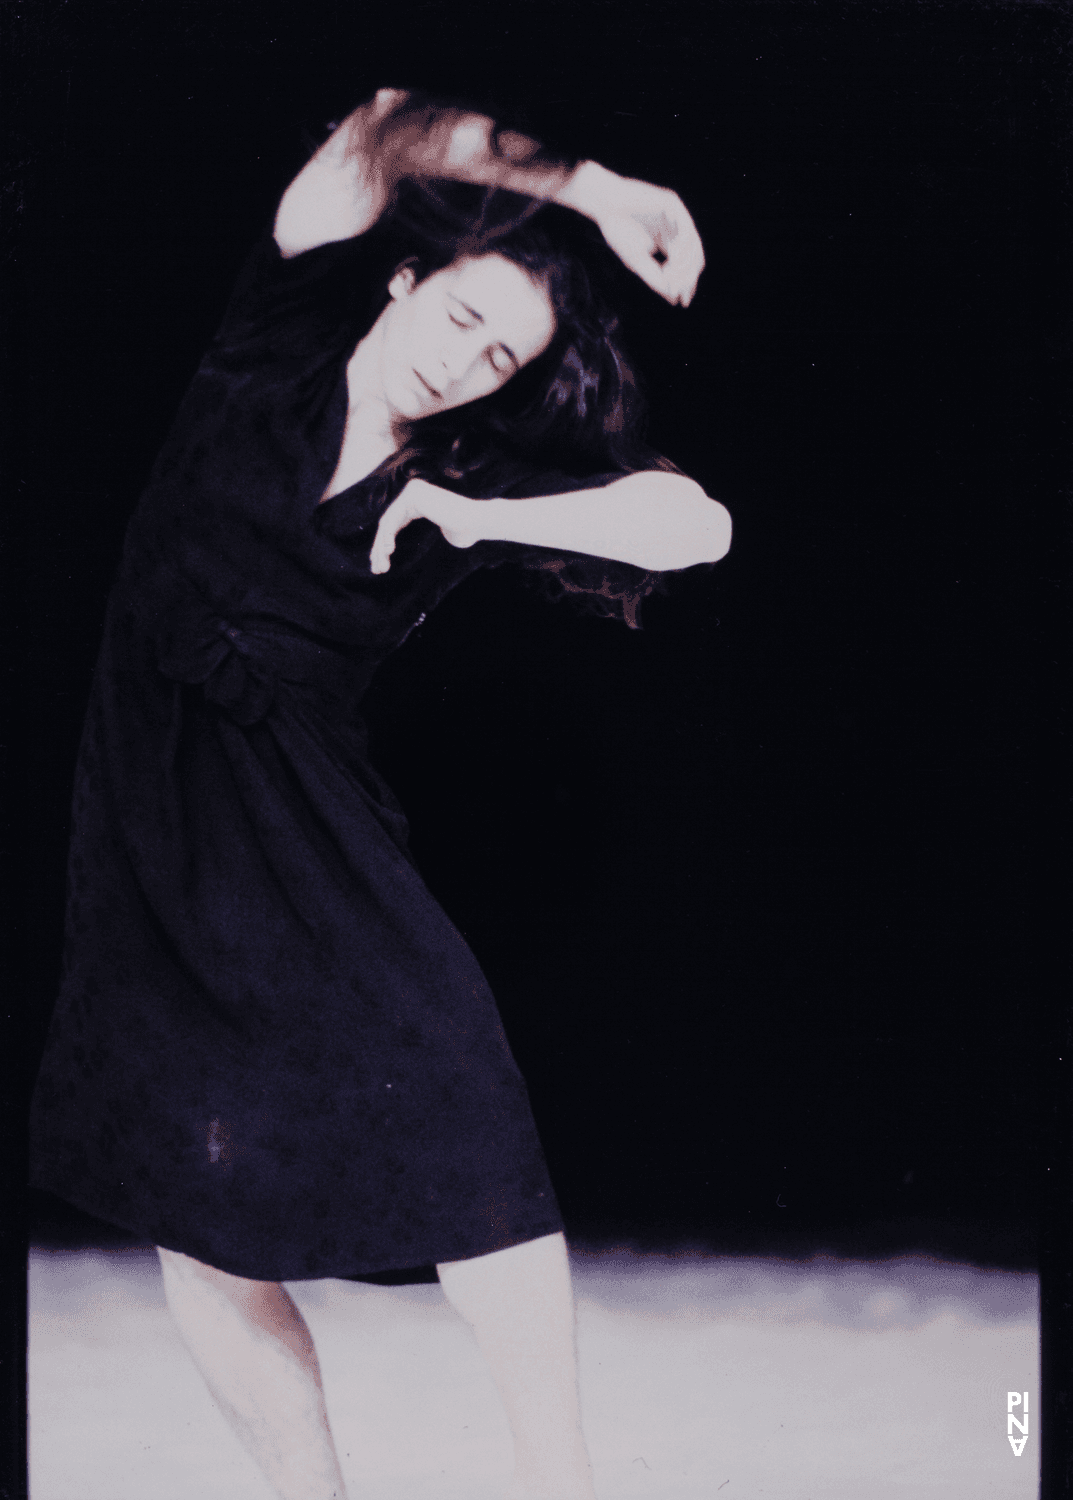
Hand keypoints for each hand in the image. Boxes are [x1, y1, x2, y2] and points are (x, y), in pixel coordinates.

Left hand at [369, 479, 483, 574]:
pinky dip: (387, 536)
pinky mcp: (412, 495)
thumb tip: (407, 548)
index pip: (394, 524)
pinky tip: (388, 551)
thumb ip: (422, 536)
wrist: (477, 522)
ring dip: (380, 547)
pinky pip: (393, 518)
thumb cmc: (465, 531)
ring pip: (387, 523)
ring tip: (381, 566)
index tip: (380, 566)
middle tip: (377, 569)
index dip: (384, 545)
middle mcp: (412, 492)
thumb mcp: (439, 534)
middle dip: (379, 548)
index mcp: (418, 501)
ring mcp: (412, 491)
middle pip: (388, 524)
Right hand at [557, 161, 705, 306]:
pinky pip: (686, 229)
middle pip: (694, 257)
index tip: (682, 303)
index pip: (685, 265)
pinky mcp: (672, 204)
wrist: (605, 204)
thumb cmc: (617, 231)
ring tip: (669, 276)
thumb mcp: (637, 261)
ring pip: (693, 246)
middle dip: (687, 278)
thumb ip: (656, 278)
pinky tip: (672, 258)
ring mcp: (676, 215)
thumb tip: (674, 298)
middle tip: (676, 291)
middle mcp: (676, 229)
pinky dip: (682, 247)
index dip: (686, 285)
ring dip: (683, 265)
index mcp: (668, 241)